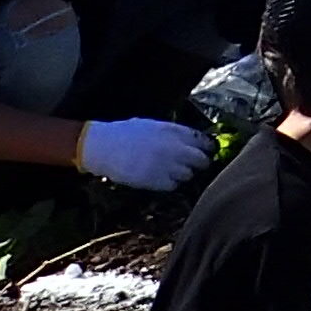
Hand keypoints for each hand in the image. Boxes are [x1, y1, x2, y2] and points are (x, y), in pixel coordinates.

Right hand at [73, 118, 213, 191]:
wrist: (104, 146)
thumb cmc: (126, 133)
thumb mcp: (153, 125)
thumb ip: (174, 132)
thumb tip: (193, 140)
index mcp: (174, 131)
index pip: (203, 141)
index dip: (207, 147)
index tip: (206, 151)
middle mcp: (174, 147)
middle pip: (202, 160)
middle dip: (200, 163)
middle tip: (194, 166)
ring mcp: (166, 165)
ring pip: (189, 174)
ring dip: (184, 174)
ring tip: (172, 171)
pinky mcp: (156, 180)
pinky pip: (174, 185)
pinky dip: (170, 183)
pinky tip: (161, 178)